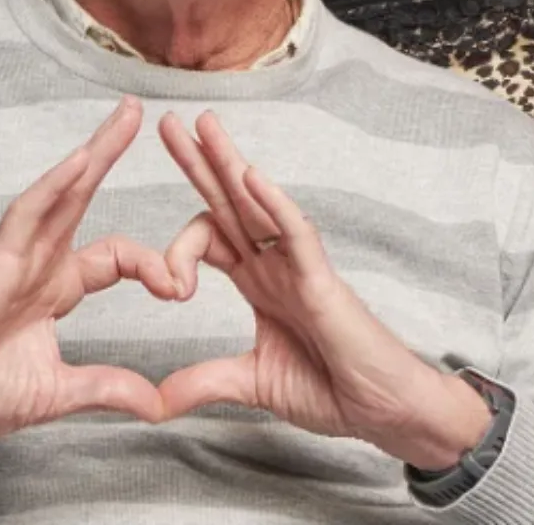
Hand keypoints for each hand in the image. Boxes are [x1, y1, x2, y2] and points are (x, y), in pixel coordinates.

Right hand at [0, 98, 193, 482]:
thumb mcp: (58, 392)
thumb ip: (108, 389)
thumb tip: (157, 407)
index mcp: (55, 289)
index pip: (118, 258)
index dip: (155, 266)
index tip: (181, 291)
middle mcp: (38, 264)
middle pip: (84, 198)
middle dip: (111, 154)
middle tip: (142, 111)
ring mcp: (15, 259)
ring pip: (60, 194)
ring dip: (94, 154)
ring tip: (126, 116)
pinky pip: (26, 216)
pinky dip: (53, 188)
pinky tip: (81, 161)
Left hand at [151, 111, 491, 469]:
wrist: (379, 410)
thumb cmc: (332, 389)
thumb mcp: (252, 383)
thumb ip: (205, 381)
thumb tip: (154, 402)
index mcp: (260, 284)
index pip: (212, 239)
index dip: (178, 246)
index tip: (165, 288)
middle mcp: (276, 265)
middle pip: (230, 204)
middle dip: (199, 164)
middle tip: (168, 123)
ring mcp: (299, 268)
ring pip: (259, 204)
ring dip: (229, 163)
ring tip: (203, 125)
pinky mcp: (321, 280)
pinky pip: (295, 232)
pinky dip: (273, 204)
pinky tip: (250, 175)